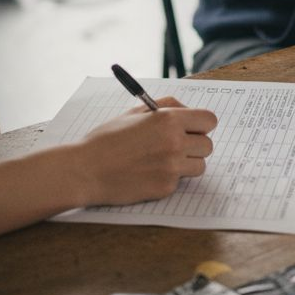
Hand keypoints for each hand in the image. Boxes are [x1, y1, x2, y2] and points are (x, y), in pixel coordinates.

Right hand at [72, 96, 216, 205]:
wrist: (85, 170)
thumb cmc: (107, 139)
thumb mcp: (135, 112)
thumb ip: (165, 107)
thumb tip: (188, 110)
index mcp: (168, 120)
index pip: (209, 120)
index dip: (201, 124)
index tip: (192, 128)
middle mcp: (174, 143)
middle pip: (208, 145)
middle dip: (195, 145)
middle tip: (177, 145)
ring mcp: (171, 167)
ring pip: (200, 165)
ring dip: (187, 163)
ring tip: (163, 160)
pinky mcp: (165, 187)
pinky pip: (180, 181)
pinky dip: (169, 178)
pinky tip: (149, 173)